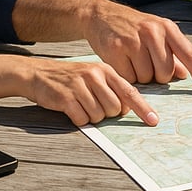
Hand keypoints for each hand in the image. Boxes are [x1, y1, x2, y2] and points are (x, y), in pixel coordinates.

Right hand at [26, 57, 159, 127]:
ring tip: (81, 104)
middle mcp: (95, 75)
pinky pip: (82, 119)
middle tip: (94, 105)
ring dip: (91, 116)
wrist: (39, 73)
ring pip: (99, 115)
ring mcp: (80, 85)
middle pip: (114, 108)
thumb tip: (128, 108)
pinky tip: (72, 109)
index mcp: (105, 70)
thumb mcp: (93, 75)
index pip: (129, 91)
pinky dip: (79, 119)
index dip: (142, 108)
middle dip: (107, 113)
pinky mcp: (66, 97)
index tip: (153, 120)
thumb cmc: (70, 78)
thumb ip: (112, 87)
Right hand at [84, 0, 191, 94]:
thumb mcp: (157, 33)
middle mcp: (153, 32)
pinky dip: (127, 76)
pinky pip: (128, 77)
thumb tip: (184, 74)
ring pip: (146, 77)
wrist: (102, 14)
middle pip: (165, 72)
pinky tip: (122, 62)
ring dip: (141, 77)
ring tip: (133, 61)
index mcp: (168, 28)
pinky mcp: (116, 49)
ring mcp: (134, 40)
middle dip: (158, 77)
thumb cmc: (134, 27)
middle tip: (148, 65)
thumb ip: (172, 53)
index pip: (189, 54)